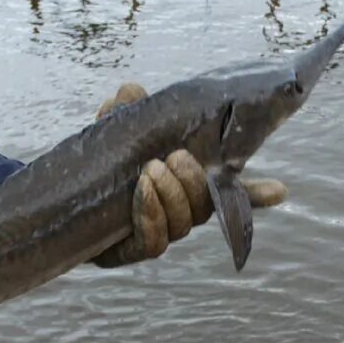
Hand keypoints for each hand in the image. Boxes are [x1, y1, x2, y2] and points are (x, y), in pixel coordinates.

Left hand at [91, 83, 288, 267]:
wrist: (63, 205)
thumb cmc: (98, 167)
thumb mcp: (111, 134)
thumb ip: (125, 114)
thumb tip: (130, 90)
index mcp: (185, 183)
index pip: (228, 191)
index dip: (257, 195)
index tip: (280, 190)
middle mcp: (181, 211)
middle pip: (206, 205)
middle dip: (196, 181)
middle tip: (175, 157)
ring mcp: (162, 233)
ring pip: (184, 223)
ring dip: (171, 195)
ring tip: (150, 171)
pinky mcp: (137, 251)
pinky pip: (155, 241)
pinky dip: (151, 214)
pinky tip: (141, 192)